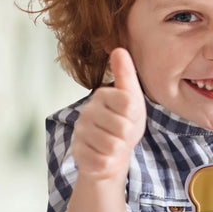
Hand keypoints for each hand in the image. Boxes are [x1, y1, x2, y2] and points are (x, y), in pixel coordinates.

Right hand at [70, 48, 146, 182]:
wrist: (112, 152)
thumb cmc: (125, 122)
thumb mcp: (132, 99)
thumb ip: (126, 75)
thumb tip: (119, 49)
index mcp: (102, 95)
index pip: (128, 104)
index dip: (135, 116)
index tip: (129, 117)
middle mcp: (87, 111)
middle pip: (122, 128)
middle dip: (127, 135)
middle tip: (122, 133)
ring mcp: (80, 132)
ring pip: (112, 146)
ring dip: (118, 150)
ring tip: (114, 144)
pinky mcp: (78, 152)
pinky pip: (102, 161)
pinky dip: (109, 162)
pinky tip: (104, 155)